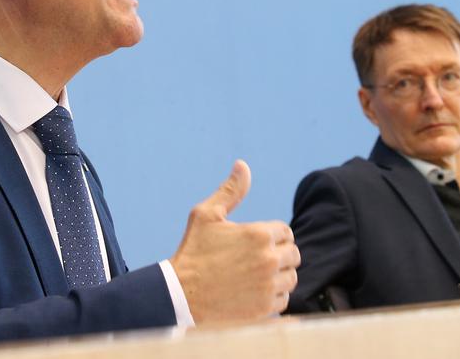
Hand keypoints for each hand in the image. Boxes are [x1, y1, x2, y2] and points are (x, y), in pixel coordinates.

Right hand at [170, 159, 299, 322]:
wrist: (180, 295)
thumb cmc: (193, 251)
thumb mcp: (207, 215)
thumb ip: (230, 190)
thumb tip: (242, 165)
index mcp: (258, 234)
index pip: (286, 231)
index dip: (273, 234)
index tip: (257, 240)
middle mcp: (268, 260)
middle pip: (293, 254)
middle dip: (279, 253)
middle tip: (258, 257)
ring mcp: (268, 286)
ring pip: (291, 278)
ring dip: (279, 275)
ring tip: (257, 274)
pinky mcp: (264, 309)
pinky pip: (283, 300)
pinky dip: (273, 296)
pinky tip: (255, 292)